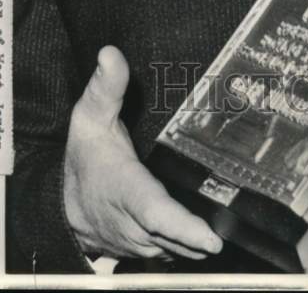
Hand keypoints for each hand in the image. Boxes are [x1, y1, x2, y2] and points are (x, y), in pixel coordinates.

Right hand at [63, 45, 222, 261]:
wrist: (62, 206)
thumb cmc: (84, 159)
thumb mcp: (90, 117)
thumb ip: (106, 87)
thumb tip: (110, 54)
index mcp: (127, 189)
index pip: (156, 213)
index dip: (184, 227)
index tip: (212, 238)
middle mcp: (137, 224)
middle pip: (179, 237)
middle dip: (209, 232)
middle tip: (244, 218)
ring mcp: (145, 244)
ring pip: (182, 249)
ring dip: (204, 240)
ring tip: (237, 222)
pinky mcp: (152, 251)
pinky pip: (179, 252)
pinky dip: (196, 243)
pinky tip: (215, 228)